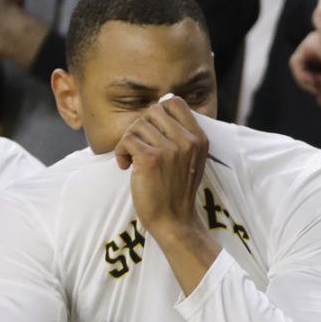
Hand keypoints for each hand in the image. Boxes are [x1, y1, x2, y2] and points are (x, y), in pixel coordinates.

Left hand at [115, 96, 207, 237]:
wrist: (173, 220)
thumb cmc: (176, 189)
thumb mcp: (190, 158)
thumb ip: (181, 133)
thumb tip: (162, 101)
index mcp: (199, 138)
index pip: (175, 102)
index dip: (158, 112)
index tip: (153, 132)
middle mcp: (187, 140)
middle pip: (152, 111)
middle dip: (141, 128)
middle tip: (140, 147)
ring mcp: (170, 149)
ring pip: (137, 126)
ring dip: (129, 142)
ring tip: (133, 159)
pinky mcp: (151, 159)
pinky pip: (127, 140)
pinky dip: (121, 153)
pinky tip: (126, 166)